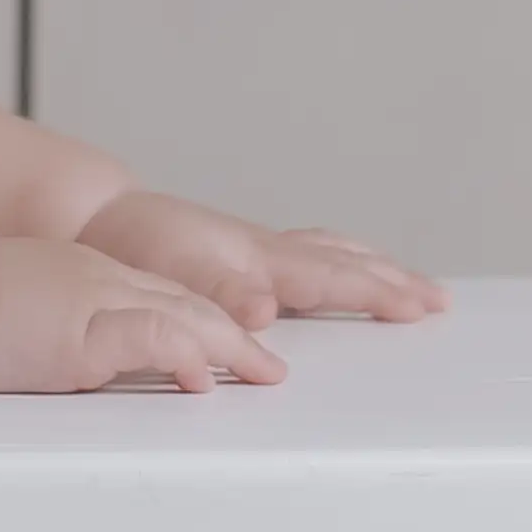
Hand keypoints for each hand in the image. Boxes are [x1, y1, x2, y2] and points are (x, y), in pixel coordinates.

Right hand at [0, 235, 288, 393]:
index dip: (198, 319)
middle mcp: (96, 280)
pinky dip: (187, 355)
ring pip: (185, 316)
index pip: (154, 294)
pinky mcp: (84, 331)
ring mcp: (94, 301)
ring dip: (232, 347)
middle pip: (185, 302)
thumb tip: (30, 354)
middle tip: (268, 365)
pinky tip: (207, 380)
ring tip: (264, 374)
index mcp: (77, 275)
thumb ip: (32, 326)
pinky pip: (152, 338)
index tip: (226, 342)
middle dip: (233, 333)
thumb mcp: (2, 309)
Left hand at [70, 191, 450, 333]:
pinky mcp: (240, 252)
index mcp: (256, 257)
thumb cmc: (130, 248)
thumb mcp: (173, 275)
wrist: (93, 218)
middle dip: (393, 281)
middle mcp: (262, 249)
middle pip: (344, 262)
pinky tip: (338, 269)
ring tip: (409, 282)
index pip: (331, 278)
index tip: (420, 308)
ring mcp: (253, 247)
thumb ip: (222, 295)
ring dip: (373, 268)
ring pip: (330, 253)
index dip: (378, 295)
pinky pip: (307, 254)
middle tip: (439, 299)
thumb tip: (269, 313)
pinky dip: (339, 260)